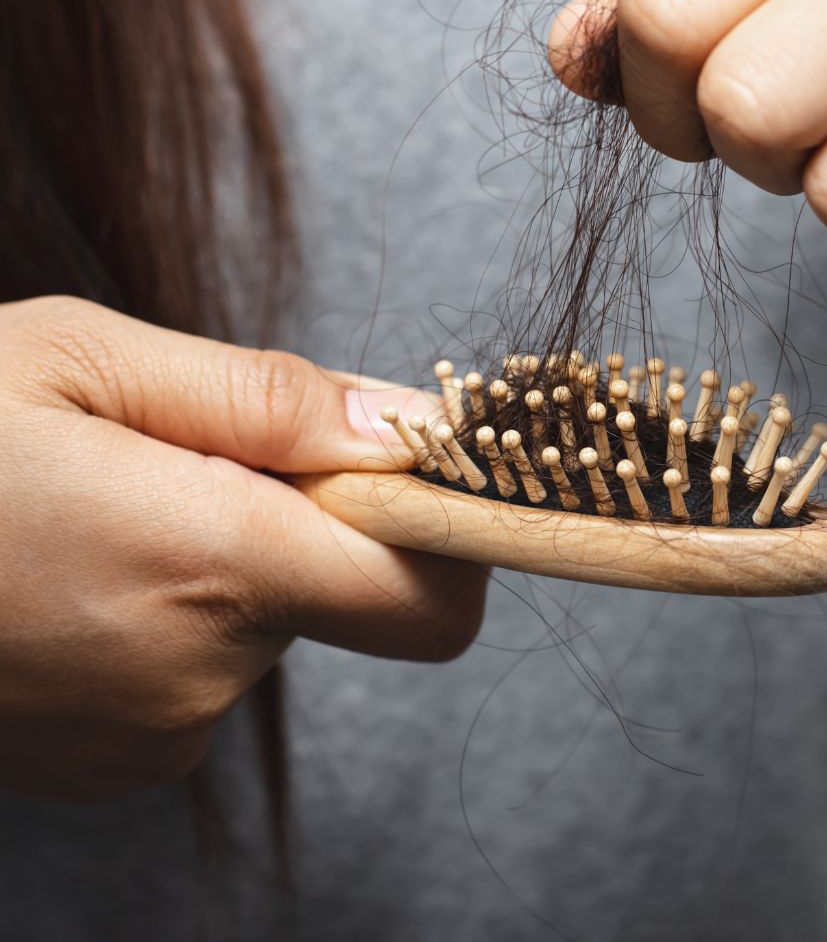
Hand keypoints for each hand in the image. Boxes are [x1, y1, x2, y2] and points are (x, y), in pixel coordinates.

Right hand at [0, 296, 485, 800]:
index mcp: (210, 562)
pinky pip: (198, 672)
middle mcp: (198, 675)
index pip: (429, 593)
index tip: (416, 473)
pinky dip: (169, 614)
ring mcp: (149, 739)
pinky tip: (74, 571)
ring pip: (262, 625)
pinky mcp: (108, 767)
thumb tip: (405, 425)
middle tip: (177, 457)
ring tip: (99, 511)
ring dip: (219, 560)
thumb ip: (267, 397)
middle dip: (295, 518)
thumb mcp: (87, 361)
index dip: (449, 529)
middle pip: (342, 591)